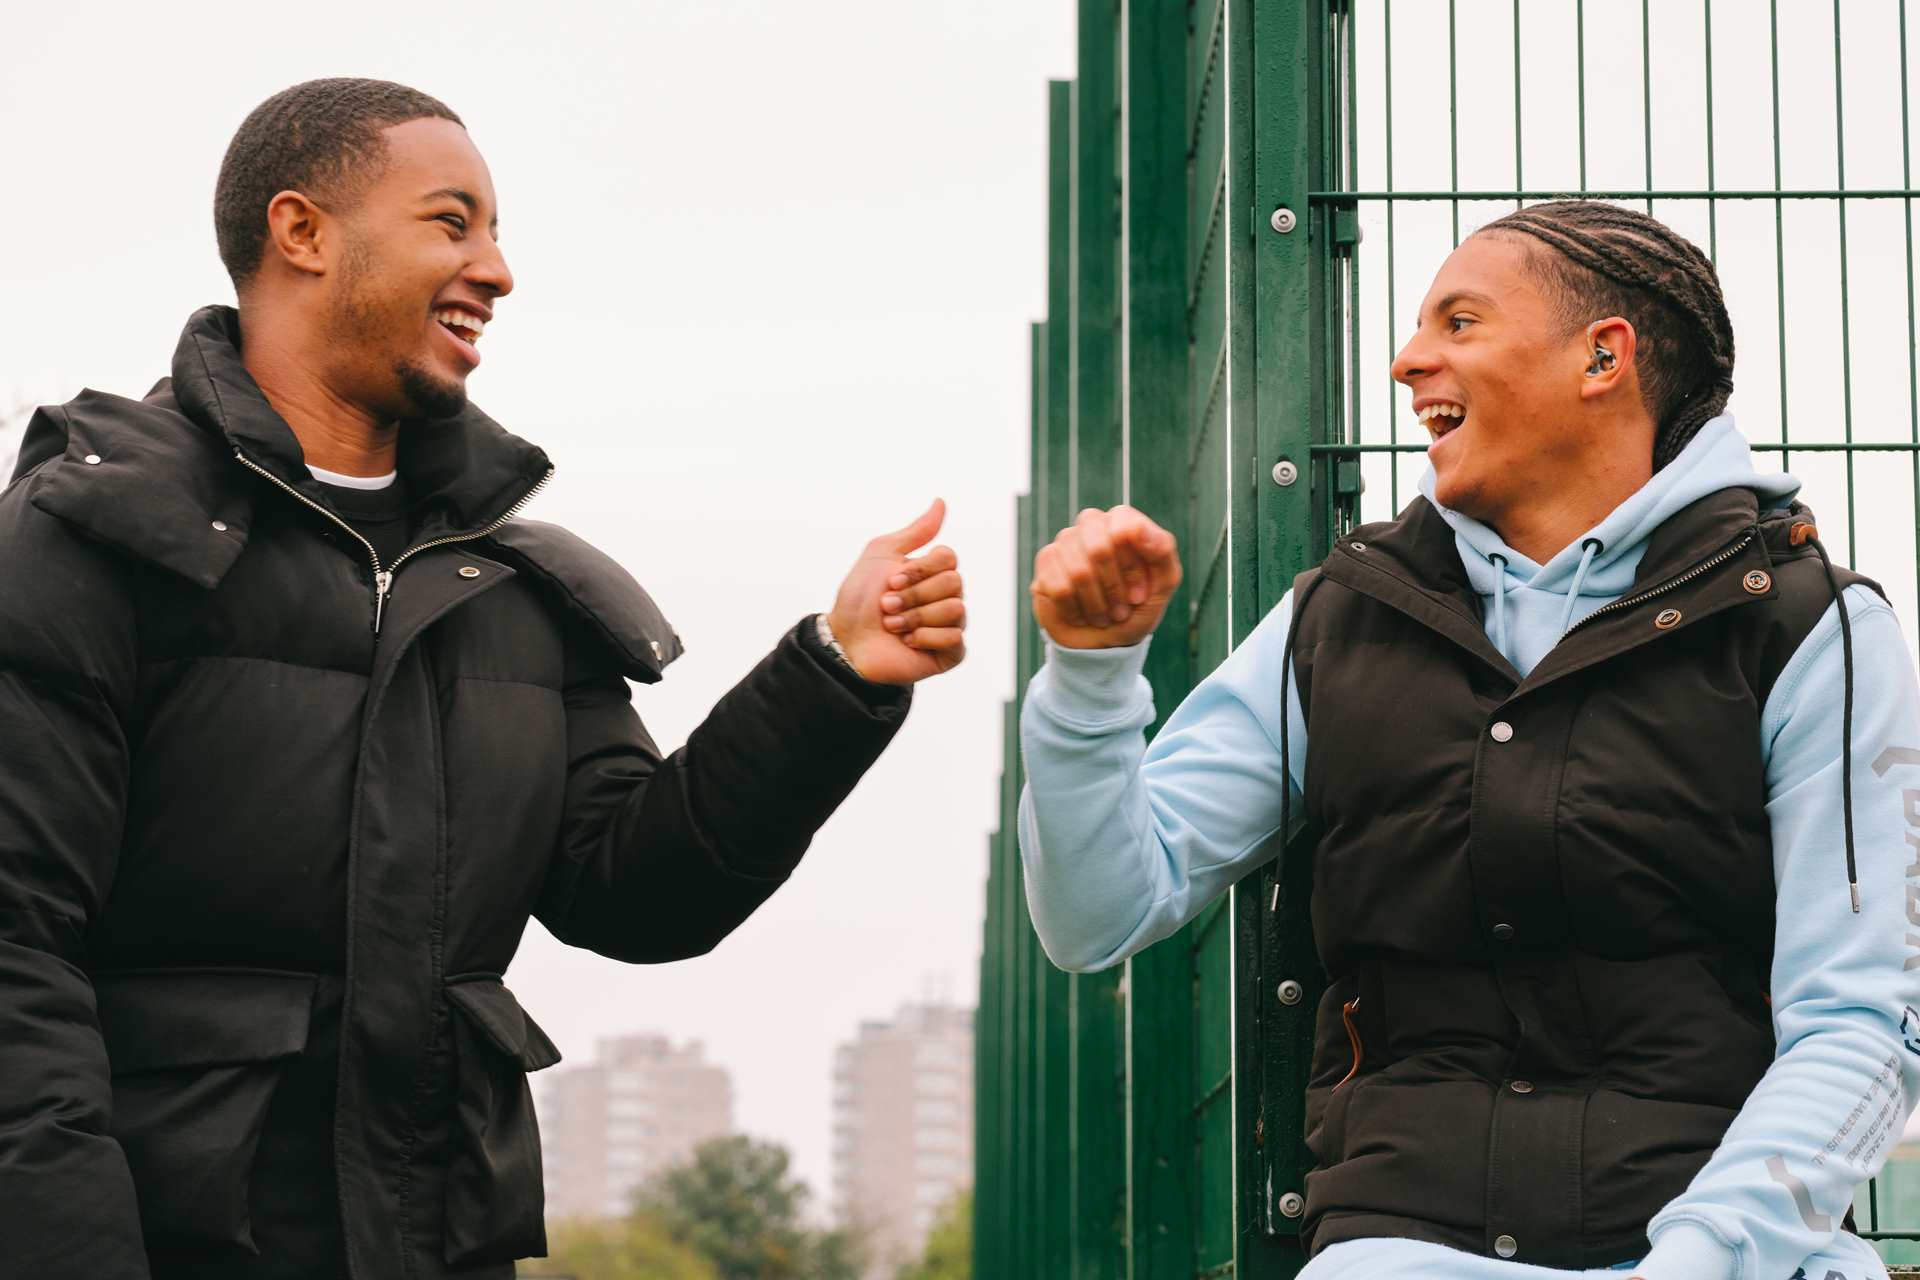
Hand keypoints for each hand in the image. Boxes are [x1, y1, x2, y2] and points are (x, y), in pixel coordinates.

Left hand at [826, 499, 965, 684]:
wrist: (846, 640)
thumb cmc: (859, 599)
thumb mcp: (882, 554)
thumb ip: (915, 531)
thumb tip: (940, 502)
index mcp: (932, 573)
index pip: (949, 558)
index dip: (920, 569)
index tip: (891, 581)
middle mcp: (945, 597)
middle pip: (955, 582)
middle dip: (914, 595)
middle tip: (887, 605)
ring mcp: (949, 625)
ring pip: (955, 610)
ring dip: (915, 617)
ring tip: (892, 625)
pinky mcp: (949, 653)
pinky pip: (956, 639)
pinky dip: (925, 638)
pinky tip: (907, 642)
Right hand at [1030, 505, 1180, 649]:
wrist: (1106, 640)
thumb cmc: (1137, 607)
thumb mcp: (1164, 583)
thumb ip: (1162, 550)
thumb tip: (1138, 527)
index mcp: (1123, 521)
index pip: (1124, 529)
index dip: (1131, 568)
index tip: (1139, 596)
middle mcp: (1092, 525)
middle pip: (1099, 549)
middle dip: (1113, 590)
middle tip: (1121, 610)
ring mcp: (1065, 541)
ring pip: (1078, 571)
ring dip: (1096, 605)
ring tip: (1103, 616)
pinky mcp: (1045, 562)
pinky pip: (1059, 587)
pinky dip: (1075, 610)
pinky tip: (1081, 614)